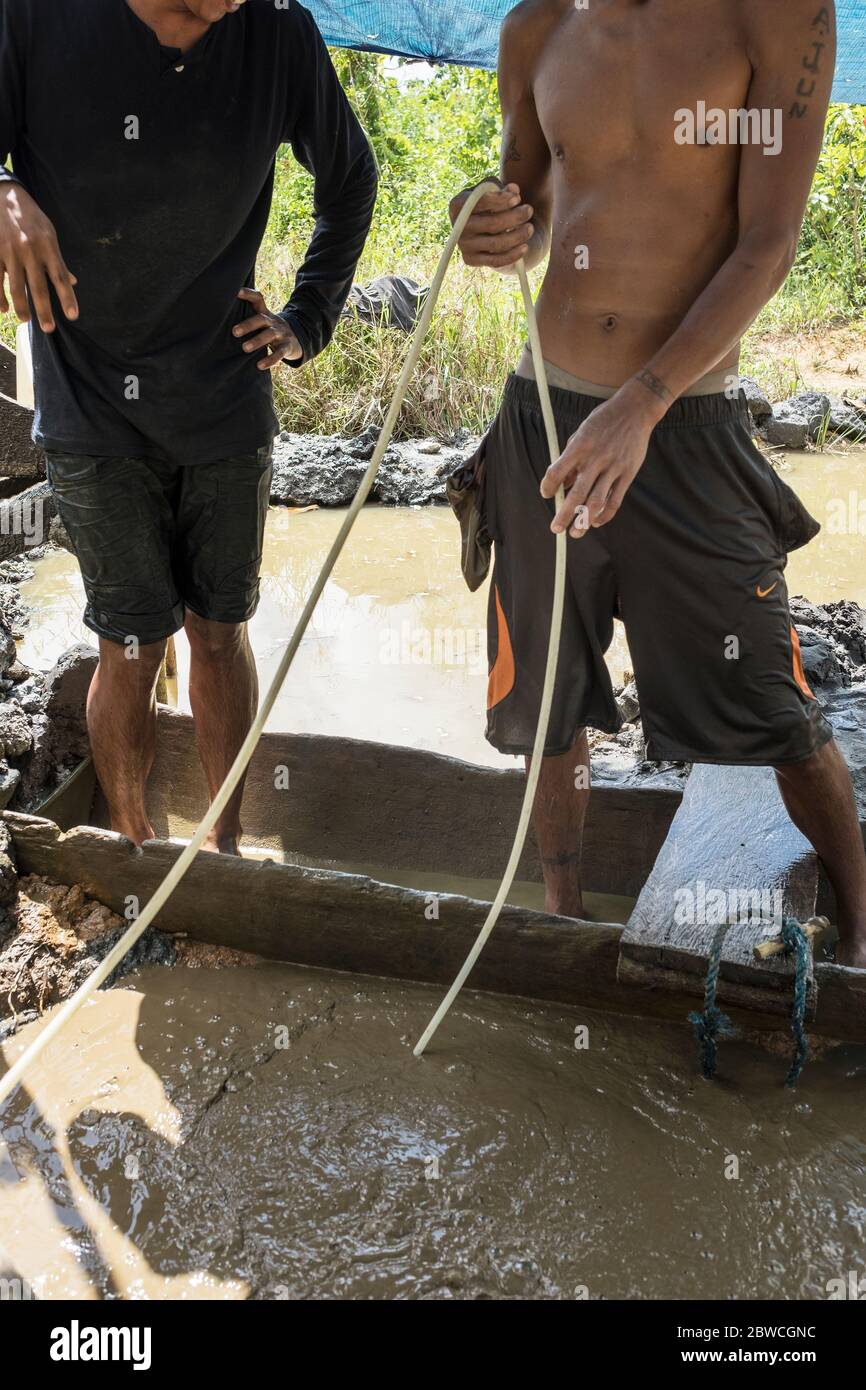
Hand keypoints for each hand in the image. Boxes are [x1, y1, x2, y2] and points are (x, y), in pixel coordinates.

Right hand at [0, 181, 77, 330]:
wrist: (4, 196)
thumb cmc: (31, 218)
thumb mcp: (49, 233)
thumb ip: (58, 260)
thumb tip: (73, 281)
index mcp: (47, 246)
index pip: (60, 277)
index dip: (67, 298)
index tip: (72, 316)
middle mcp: (30, 251)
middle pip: (38, 286)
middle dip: (44, 310)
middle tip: (48, 329)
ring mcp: (10, 252)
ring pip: (16, 286)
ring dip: (21, 306)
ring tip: (26, 320)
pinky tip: (3, 309)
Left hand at [233, 288, 303, 370]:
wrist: (296, 341)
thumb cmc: (270, 331)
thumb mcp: (262, 321)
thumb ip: (248, 317)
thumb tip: (219, 319)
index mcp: (265, 313)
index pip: (257, 299)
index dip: (248, 294)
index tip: (235, 292)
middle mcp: (273, 321)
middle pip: (261, 319)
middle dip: (248, 325)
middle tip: (234, 332)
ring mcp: (281, 334)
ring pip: (270, 335)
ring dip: (257, 341)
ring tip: (245, 348)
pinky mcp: (287, 347)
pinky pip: (279, 353)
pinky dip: (270, 360)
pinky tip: (259, 366)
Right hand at [449, 182, 533, 272]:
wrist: (482, 228)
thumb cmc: (488, 203)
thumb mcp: (492, 190)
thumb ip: (501, 188)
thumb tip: (513, 189)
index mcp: (458, 205)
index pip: (479, 202)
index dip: (500, 200)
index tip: (518, 197)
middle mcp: (458, 226)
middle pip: (491, 224)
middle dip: (514, 217)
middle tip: (529, 210)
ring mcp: (464, 245)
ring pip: (495, 243)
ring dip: (517, 236)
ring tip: (530, 228)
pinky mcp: (471, 260)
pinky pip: (494, 260)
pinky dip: (512, 255)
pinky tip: (525, 247)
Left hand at [540, 386, 658, 536]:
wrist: (635, 410)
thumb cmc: (603, 420)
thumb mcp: (581, 433)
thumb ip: (571, 458)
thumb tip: (563, 484)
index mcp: (579, 446)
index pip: (557, 472)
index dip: (548, 486)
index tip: (546, 494)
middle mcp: (596, 459)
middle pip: (577, 493)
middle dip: (564, 514)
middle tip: (556, 528)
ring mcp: (614, 467)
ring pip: (597, 501)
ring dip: (584, 520)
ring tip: (575, 532)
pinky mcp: (628, 473)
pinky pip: (616, 499)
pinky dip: (605, 514)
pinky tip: (595, 522)